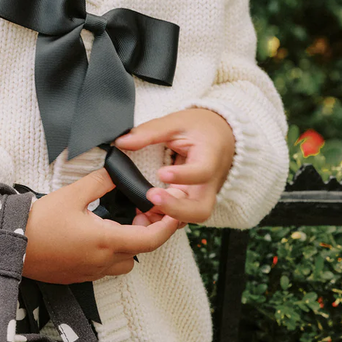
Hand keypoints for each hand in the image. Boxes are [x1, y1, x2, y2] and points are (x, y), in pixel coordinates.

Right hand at [22, 168, 182, 283]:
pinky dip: (112, 250)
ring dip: (130, 243)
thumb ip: (100, 182)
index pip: (150, 239)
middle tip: (145, 211)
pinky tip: (100, 232)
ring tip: (122, 221)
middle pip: (141, 251)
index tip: (173, 213)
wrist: (12, 247)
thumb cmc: (39, 223)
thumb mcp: (72, 194)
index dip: (166, 226)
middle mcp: (103, 261)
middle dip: (148, 232)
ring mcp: (92, 271)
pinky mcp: (80, 275)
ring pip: (125, 261)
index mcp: (106, 241)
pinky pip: (107, 266)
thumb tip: (117, 172)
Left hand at [114, 109, 234, 223]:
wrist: (219, 135)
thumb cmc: (199, 127)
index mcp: (209, 158)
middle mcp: (209, 183)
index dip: (183, 176)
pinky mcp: (191, 200)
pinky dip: (163, 218)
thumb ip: (150, 132)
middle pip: (201, 209)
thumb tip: (122, 142)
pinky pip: (180, 216)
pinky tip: (143, 212)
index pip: (202, 173)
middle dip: (176, 209)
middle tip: (151, 197)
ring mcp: (200, 195)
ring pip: (190, 217)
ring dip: (167, 217)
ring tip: (142, 209)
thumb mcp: (176, 122)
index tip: (161, 173)